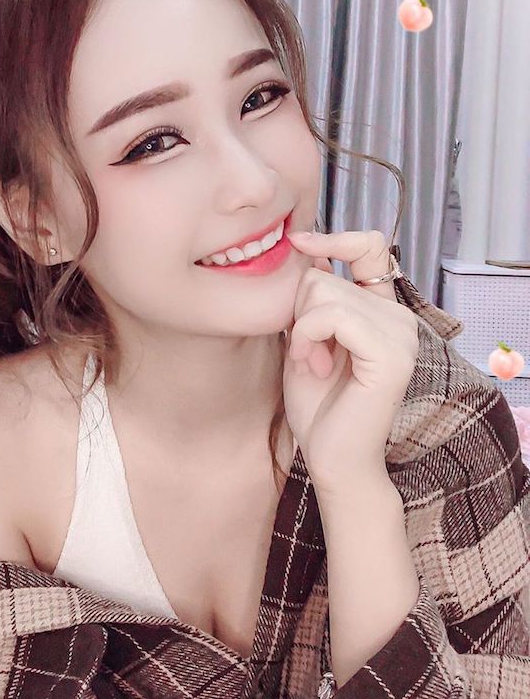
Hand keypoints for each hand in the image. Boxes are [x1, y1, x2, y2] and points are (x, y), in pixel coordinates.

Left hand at [282, 229, 418, 498]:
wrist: (333, 459)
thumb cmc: (319, 405)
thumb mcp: (305, 339)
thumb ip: (310, 300)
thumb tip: (302, 254)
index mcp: (383, 310)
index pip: (369, 247)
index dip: (333, 239)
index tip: (298, 244)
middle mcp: (400, 317)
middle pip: (324, 278)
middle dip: (297, 314)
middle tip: (306, 354)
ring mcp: (401, 334)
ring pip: (325, 294)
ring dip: (301, 331)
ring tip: (312, 365)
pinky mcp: (390, 354)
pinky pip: (333, 316)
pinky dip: (309, 338)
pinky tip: (313, 367)